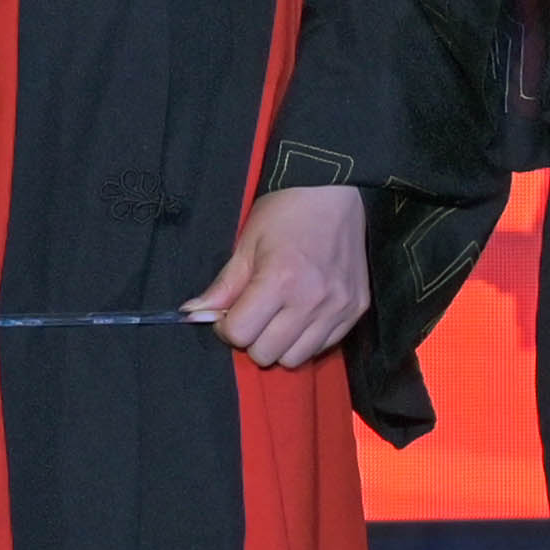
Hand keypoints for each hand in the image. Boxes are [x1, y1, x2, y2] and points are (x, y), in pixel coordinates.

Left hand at [191, 183, 372, 368]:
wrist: (335, 191)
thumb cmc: (286, 211)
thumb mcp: (247, 243)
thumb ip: (223, 286)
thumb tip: (192, 314)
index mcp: (280, 280)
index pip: (240, 334)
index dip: (227, 326)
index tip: (231, 311)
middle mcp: (312, 300)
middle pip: (266, 354)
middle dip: (252, 338)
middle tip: (255, 313)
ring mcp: (338, 308)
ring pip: (296, 358)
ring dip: (280, 344)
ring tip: (279, 317)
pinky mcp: (357, 310)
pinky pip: (324, 347)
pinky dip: (307, 339)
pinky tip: (303, 314)